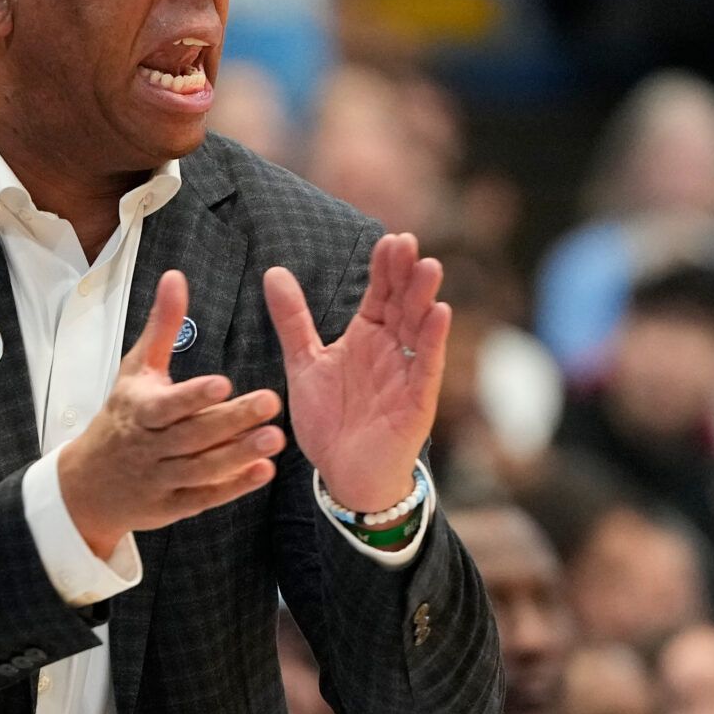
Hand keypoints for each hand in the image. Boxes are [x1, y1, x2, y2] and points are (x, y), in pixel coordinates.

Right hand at [57, 271, 282, 558]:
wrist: (87, 485)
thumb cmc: (121, 416)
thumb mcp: (135, 370)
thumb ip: (162, 327)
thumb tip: (175, 277)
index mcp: (139, 410)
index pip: (168, 405)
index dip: (194, 397)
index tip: (223, 383)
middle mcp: (149, 446)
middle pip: (191, 436)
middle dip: (230, 421)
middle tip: (271, 402)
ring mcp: (160, 479)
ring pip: (201, 469)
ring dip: (238, 456)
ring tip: (274, 438)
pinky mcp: (172, 505)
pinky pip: (204, 497)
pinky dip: (233, 487)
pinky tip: (264, 471)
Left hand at [265, 232, 450, 512]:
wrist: (343, 474)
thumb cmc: (330, 420)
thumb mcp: (304, 363)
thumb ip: (293, 319)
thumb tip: (274, 271)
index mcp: (367, 335)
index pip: (380, 293)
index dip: (385, 268)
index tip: (390, 239)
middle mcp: (392, 348)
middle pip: (402, 303)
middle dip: (406, 274)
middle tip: (407, 243)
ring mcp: (407, 372)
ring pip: (420, 327)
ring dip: (424, 297)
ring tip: (428, 266)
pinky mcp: (417, 400)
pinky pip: (427, 364)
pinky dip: (433, 339)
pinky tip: (440, 312)